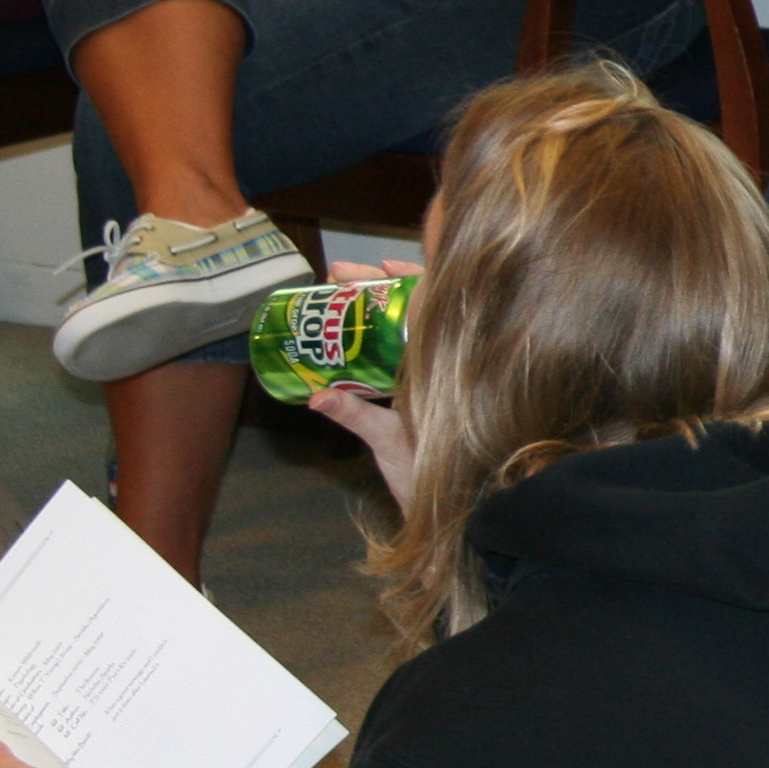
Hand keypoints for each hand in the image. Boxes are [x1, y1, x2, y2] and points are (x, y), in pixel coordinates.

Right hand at [308, 258, 418, 497]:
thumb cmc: (427, 473)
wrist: (451, 506)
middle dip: (373, 289)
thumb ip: (353, 415)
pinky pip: (394, 356)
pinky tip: (352, 328)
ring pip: (401, 331)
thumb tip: (317, 395)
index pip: (426, 307)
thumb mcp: (385, 439)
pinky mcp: (413, 397)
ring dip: (373, 307)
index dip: (407, 279)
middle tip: (339, 273)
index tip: (383, 262)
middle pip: (406, 313)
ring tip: (341, 285)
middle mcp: (435, 367)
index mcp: (437, 366)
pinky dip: (374, 337)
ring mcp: (425, 380)